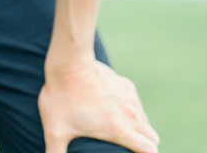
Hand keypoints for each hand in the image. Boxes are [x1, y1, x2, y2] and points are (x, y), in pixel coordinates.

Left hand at [38, 60, 159, 152]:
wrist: (68, 64)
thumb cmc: (61, 98)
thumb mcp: (54, 129)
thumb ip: (54, 152)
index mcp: (118, 129)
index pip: (150, 150)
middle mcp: (130, 115)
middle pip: (152, 137)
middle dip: (146, 145)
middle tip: (132, 149)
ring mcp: (130, 98)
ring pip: (144, 120)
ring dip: (138, 128)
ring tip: (121, 131)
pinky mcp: (126, 85)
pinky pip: (135, 103)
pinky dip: (131, 109)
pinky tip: (113, 109)